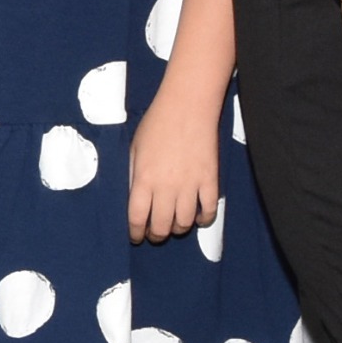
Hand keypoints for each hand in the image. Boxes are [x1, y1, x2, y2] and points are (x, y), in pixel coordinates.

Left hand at [127, 74, 223, 243]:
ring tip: (174, 225)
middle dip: (156, 235)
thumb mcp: (134, 148)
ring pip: (185, 223)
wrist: (187, 106)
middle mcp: (166, 187)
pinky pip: (209, 210)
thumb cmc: (157, 123)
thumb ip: (132, 175)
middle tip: (155, 233)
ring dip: (178, 228)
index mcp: (143, 179)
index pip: (137, 218)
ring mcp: (190, 185)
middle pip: (161, 226)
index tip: (136, 236)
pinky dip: (204, 219)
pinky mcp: (210, 180)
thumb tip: (132, 199)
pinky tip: (198, 218)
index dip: (136, 232)